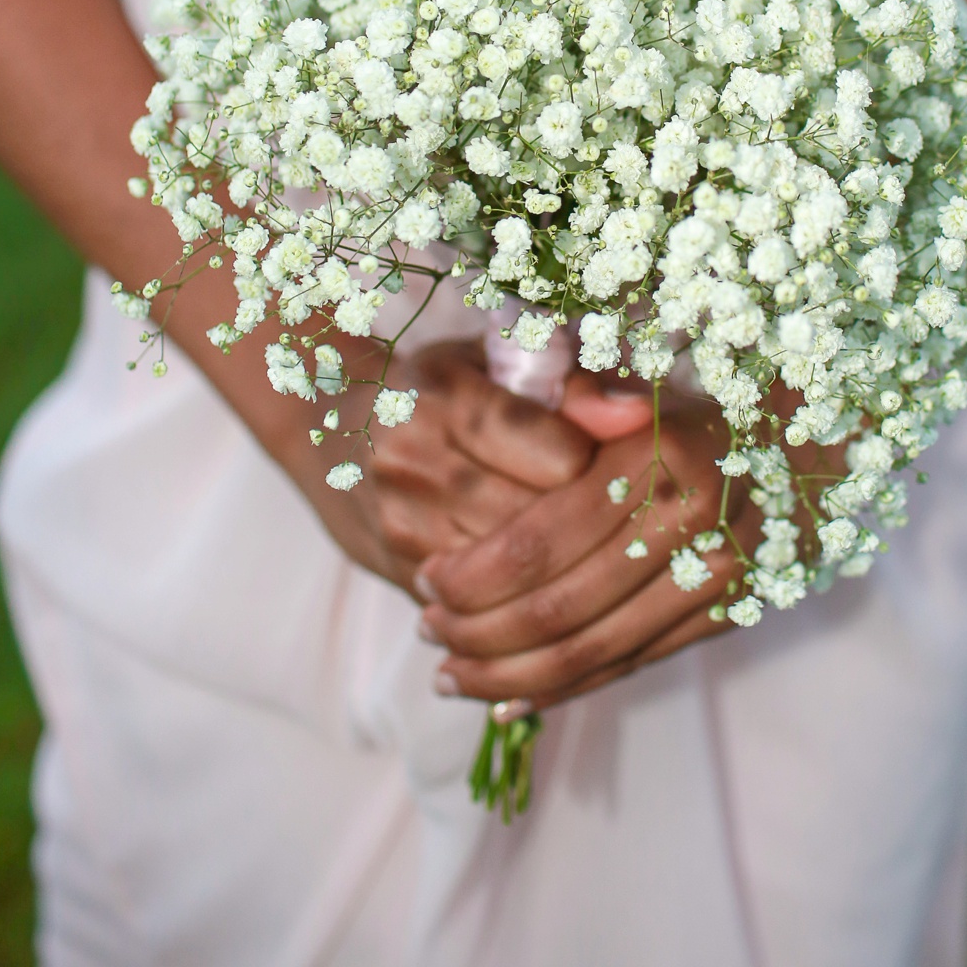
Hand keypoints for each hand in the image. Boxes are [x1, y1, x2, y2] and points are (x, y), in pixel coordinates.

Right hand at [284, 338, 594, 597]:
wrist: (328, 430)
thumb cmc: (437, 386)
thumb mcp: (498, 361)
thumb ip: (573, 384)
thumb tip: (638, 415)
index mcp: (445, 397)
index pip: (560, 454)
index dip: (606, 465)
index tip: (619, 458)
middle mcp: (413, 463)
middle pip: (543, 522)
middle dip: (595, 524)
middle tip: (621, 510)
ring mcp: (403, 526)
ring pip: (520, 574)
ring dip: (567, 564)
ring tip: (591, 539)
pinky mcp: (404, 575)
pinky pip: (491, 605)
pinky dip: (530, 594)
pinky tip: (550, 574)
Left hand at [416, 392, 763, 709]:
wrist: (796, 446)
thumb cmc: (689, 407)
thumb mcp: (634, 380)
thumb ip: (584, 392)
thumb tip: (565, 403)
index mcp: (661, 457)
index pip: (538, 543)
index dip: (472, 573)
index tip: (426, 577)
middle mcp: (694, 525)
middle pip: (559, 610)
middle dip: (478, 630)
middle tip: (428, 628)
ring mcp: (714, 581)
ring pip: (590, 653)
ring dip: (507, 674)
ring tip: (450, 674)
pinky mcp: (723, 618)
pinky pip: (628, 666)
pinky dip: (561, 690)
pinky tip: (506, 700)